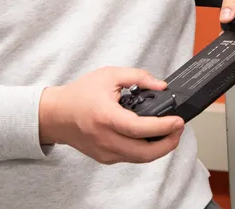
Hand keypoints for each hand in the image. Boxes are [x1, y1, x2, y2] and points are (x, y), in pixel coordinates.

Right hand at [38, 67, 184, 163]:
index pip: (140, 128)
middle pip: (144, 152)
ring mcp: (104, 152)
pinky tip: (152, 138)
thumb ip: (138, 77)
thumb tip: (161, 86)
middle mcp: (105, 139)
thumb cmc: (79, 94)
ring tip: (170, 133)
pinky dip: (144, 150)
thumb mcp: (109, 75)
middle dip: (168, 143)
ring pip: (139, 158)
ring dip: (159, 149)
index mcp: (106, 117)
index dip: (163, 127)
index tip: (178, 121)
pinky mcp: (104, 158)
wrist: (56, 114)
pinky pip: (130, 157)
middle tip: (179, 129)